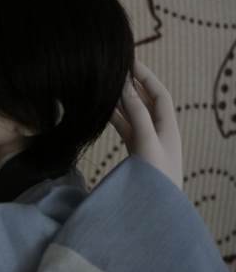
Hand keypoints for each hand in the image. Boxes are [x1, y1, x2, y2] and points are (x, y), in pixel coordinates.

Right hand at [110, 61, 182, 188]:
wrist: (156, 210)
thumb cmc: (155, 177)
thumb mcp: (146, 142)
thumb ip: (136, 115)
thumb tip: (126, 88)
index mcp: (168, 127)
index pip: (159, 94)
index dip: (146, 76)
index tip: (130, 61)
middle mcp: (159, 131)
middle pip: (147, 102)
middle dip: (133, 84)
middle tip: (117, 68)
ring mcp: (147, 142)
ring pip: (134, 114)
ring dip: (122, 100)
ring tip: (107, 85)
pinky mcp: (136, 152)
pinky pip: (126, 128)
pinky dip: (116, 117)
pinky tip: (104, 110)